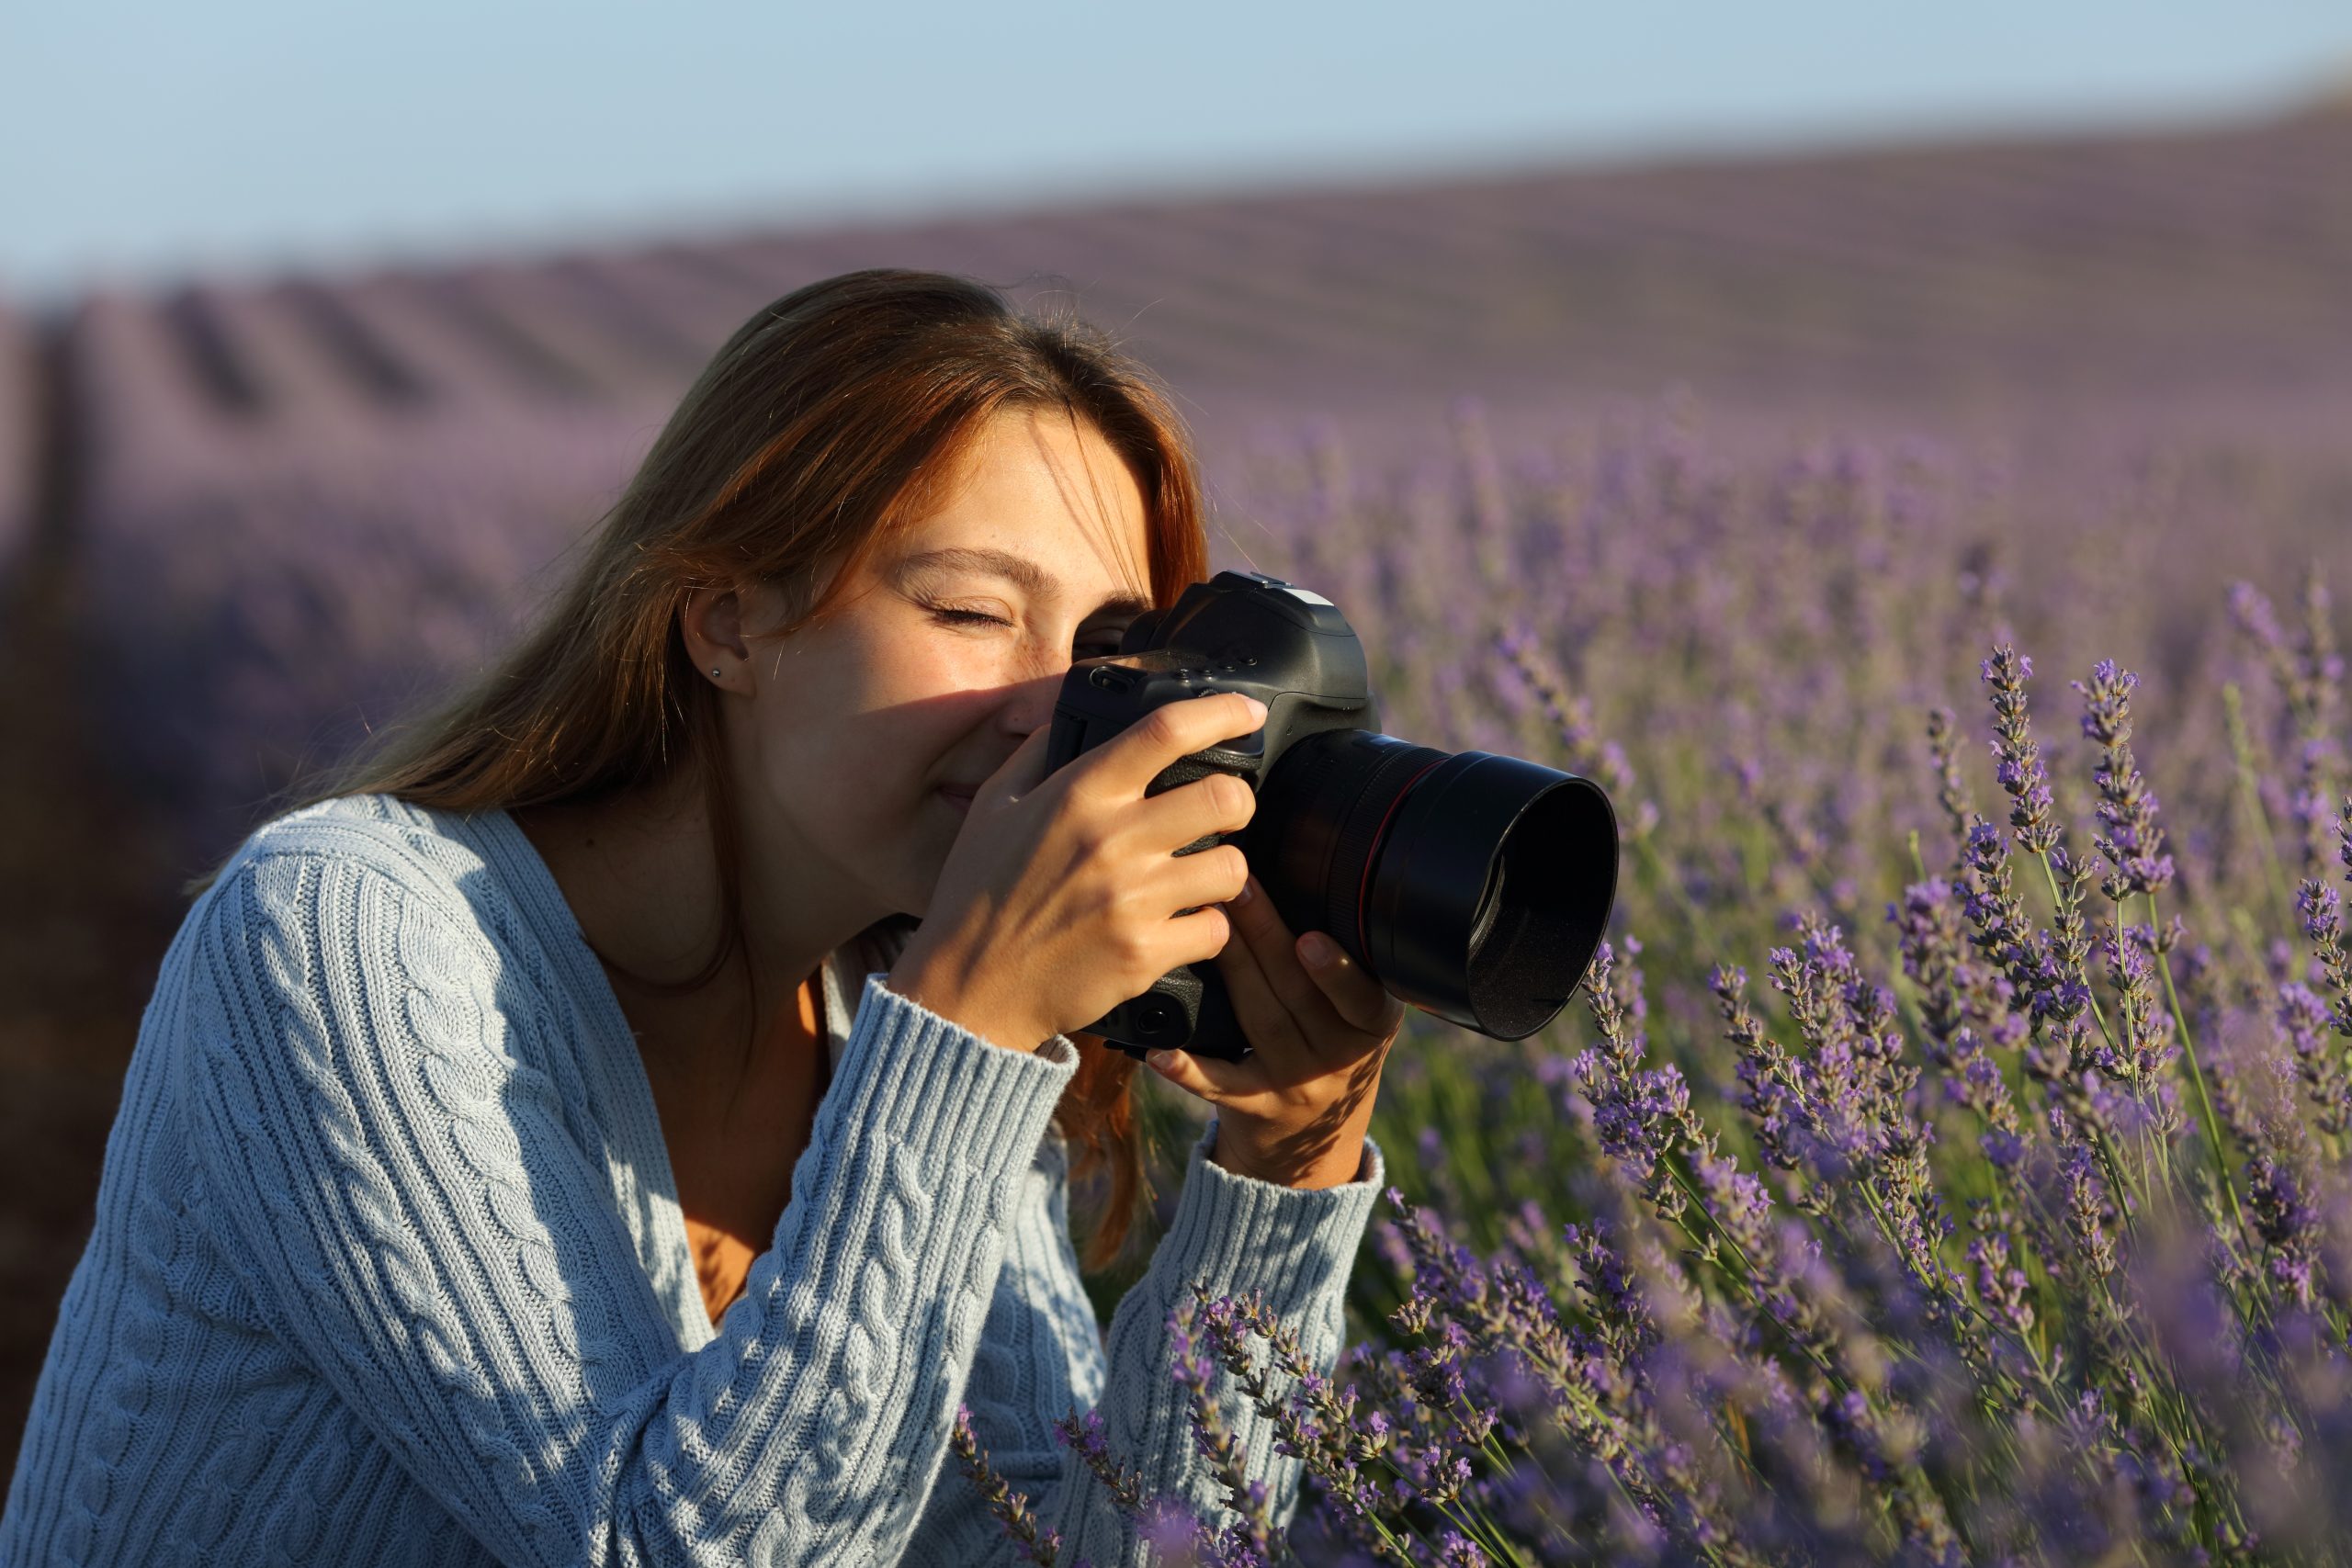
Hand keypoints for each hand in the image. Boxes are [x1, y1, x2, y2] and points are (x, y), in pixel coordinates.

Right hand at [887, 691, 1265, 1052]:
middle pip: (1225, 798)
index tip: (1246, 713)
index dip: (1222, 713)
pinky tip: (1182, 925)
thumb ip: (1037, 754)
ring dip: (1225, 870)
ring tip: (1200, 877)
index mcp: (1078, 794)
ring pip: (1232, 868)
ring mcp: (1132, 900)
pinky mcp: (1144, 954)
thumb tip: (1068, 715)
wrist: (968, 988)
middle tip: (1227, 813)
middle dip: (1239, 802)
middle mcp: (1111, 840)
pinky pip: (1215, 930)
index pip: (1166, 731)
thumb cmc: (976, 896)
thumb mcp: (993, 807)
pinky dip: (1207, 929)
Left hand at [1144, 872, 1404, 1188]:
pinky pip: (1224, 1088)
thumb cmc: (1331, 1044)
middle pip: (1300, 996)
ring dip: (1235, 973)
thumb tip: (1306, 872)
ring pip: (1263, 1026)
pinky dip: (1191, 1071)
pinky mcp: (1257, 1110)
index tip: (1311, 937)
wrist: (1315, 1140)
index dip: (1338, 971)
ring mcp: (1297, 1085)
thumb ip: (1345, 966)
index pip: (1362, 998)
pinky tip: (1161, 1052)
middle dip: (1268, 937)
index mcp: (1372, 1024)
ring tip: (1207, 933)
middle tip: (1239, 887)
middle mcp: (1339, 1057)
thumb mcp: (1359, 1012)